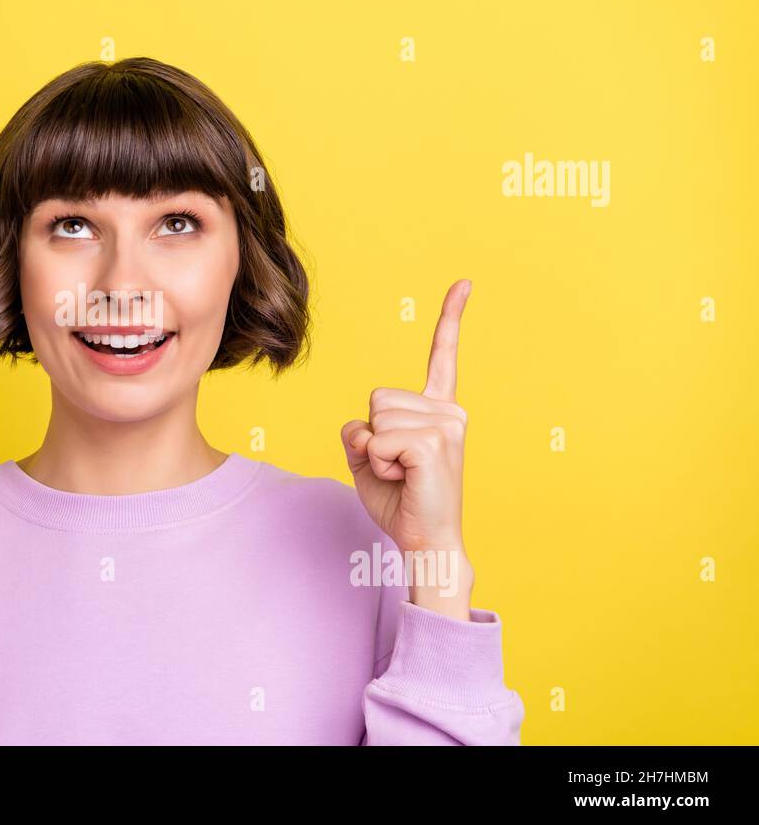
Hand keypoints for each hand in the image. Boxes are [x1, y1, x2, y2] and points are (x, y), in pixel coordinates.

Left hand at [340, 280, 473, 614]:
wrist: (426, 541)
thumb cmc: (401, 501)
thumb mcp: (368, 460)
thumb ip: (359, 433)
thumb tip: (360, 426)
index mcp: (438, 410)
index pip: (442, 356)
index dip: (450, 319)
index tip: (464, 283)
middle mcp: (449, 411)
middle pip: (376, 398)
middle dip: (372, 435)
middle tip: (397, 467)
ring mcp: (446, 426)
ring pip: (374, 419)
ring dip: (374, 453)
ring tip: (402, 475)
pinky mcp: (433, 444)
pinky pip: (377, 440)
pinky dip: (377, 463)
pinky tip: (404, 478)